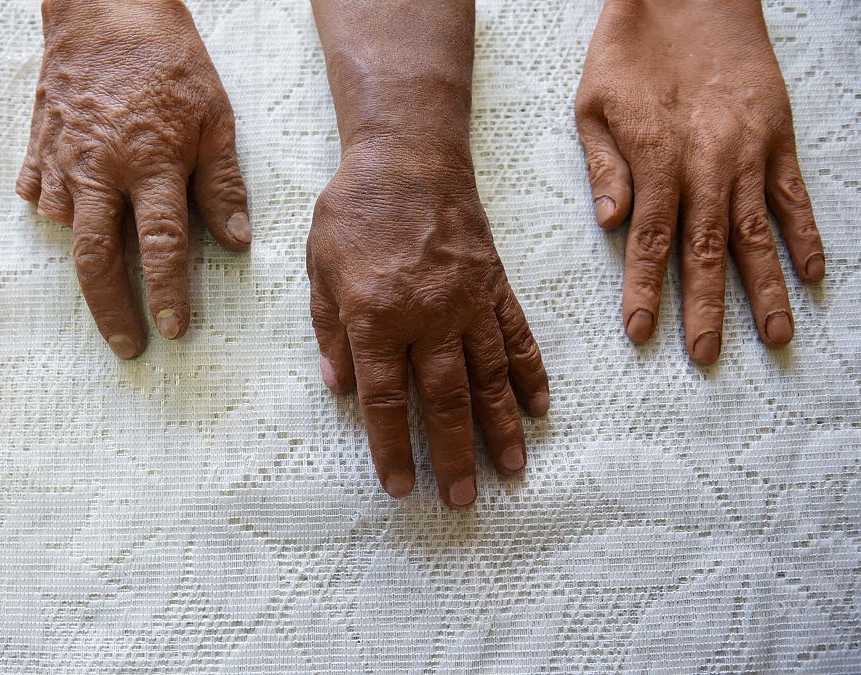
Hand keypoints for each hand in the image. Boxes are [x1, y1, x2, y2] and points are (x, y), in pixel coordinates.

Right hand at [18, 0, 250, 358]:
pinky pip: (39, 195)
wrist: (105, 7)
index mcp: (150, 164)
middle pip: (97, 260)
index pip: (161, 246)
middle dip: (112, 311)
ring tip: (106, 270)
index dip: (167, 295)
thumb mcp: (213, 117)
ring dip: (85, 256)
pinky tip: (72, 214)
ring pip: (66, 230)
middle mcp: (101, 170)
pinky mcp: (37, 145)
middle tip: (126, 346)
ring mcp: (62, 159)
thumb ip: (222, 184)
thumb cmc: (169, 60)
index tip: (172, 332)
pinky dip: (55, 212)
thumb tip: (238, 243)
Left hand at [308, 139, 550, 507]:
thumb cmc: (354, 212)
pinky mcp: (494, 285)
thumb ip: (330, 331)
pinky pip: (516, 336)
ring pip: (490, 376)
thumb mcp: (321, 270)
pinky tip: (540, 407)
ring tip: (512, 470)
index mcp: (376, 316)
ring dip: (501, 427)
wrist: (408, 156)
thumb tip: (340, 388)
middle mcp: (428, 316)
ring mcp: (468, 301)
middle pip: (446, 399)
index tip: (401, 486)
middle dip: (454, 454)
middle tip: (462, 499)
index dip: (393, 448)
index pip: (386, 399)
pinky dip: (530, 373)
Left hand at [576, 0, 823, 364]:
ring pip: (757, 233)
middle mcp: (709, 163)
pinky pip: (794, 196)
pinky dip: (807, 235)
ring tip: (775, 336)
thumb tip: (613, 223)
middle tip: (707, 356)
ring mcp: (750, 153)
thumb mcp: (593, 104)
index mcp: (657, 159)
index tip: (642, 334)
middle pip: (706, 250)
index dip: (646, 291)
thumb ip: (606, 167)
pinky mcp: (778, 138)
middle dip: (705, 308)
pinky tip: (813, 273)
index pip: (650, 241)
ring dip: (765, 287)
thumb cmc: (629, 52)